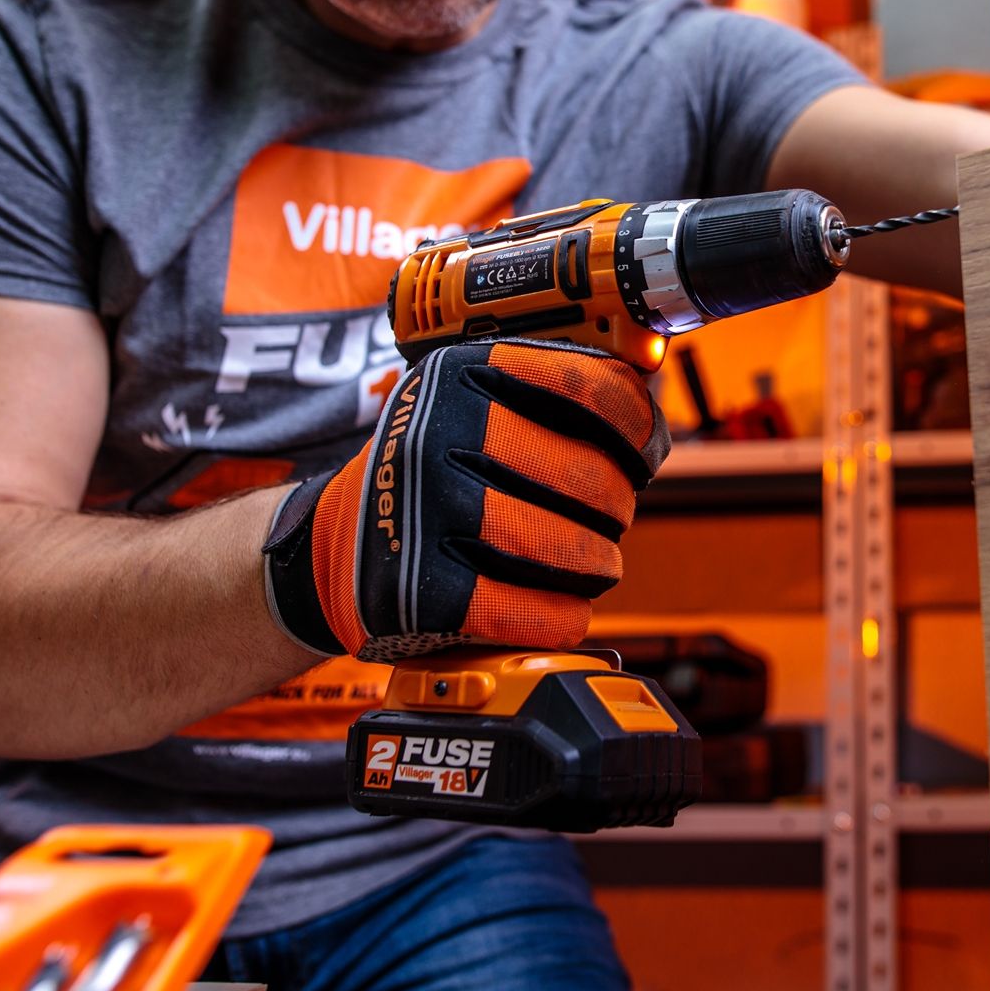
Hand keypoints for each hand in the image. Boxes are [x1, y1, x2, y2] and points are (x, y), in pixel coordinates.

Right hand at [262, 340, 668, 660]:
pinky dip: (565, 615)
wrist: (336, 546)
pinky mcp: (421, 590)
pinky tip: (564, 607)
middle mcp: (436, 433)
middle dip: (618, 508)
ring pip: (571, 547)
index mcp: (460, 374)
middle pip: (589, 478)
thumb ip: (557, 387)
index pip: (589, 389)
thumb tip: (653, 378)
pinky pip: (535, 612)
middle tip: (609, 518)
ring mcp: (424, 512)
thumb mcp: (477, 403)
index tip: (645, 453)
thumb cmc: (436, 471)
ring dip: (599, 564)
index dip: (638, 428)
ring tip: (594, 563)